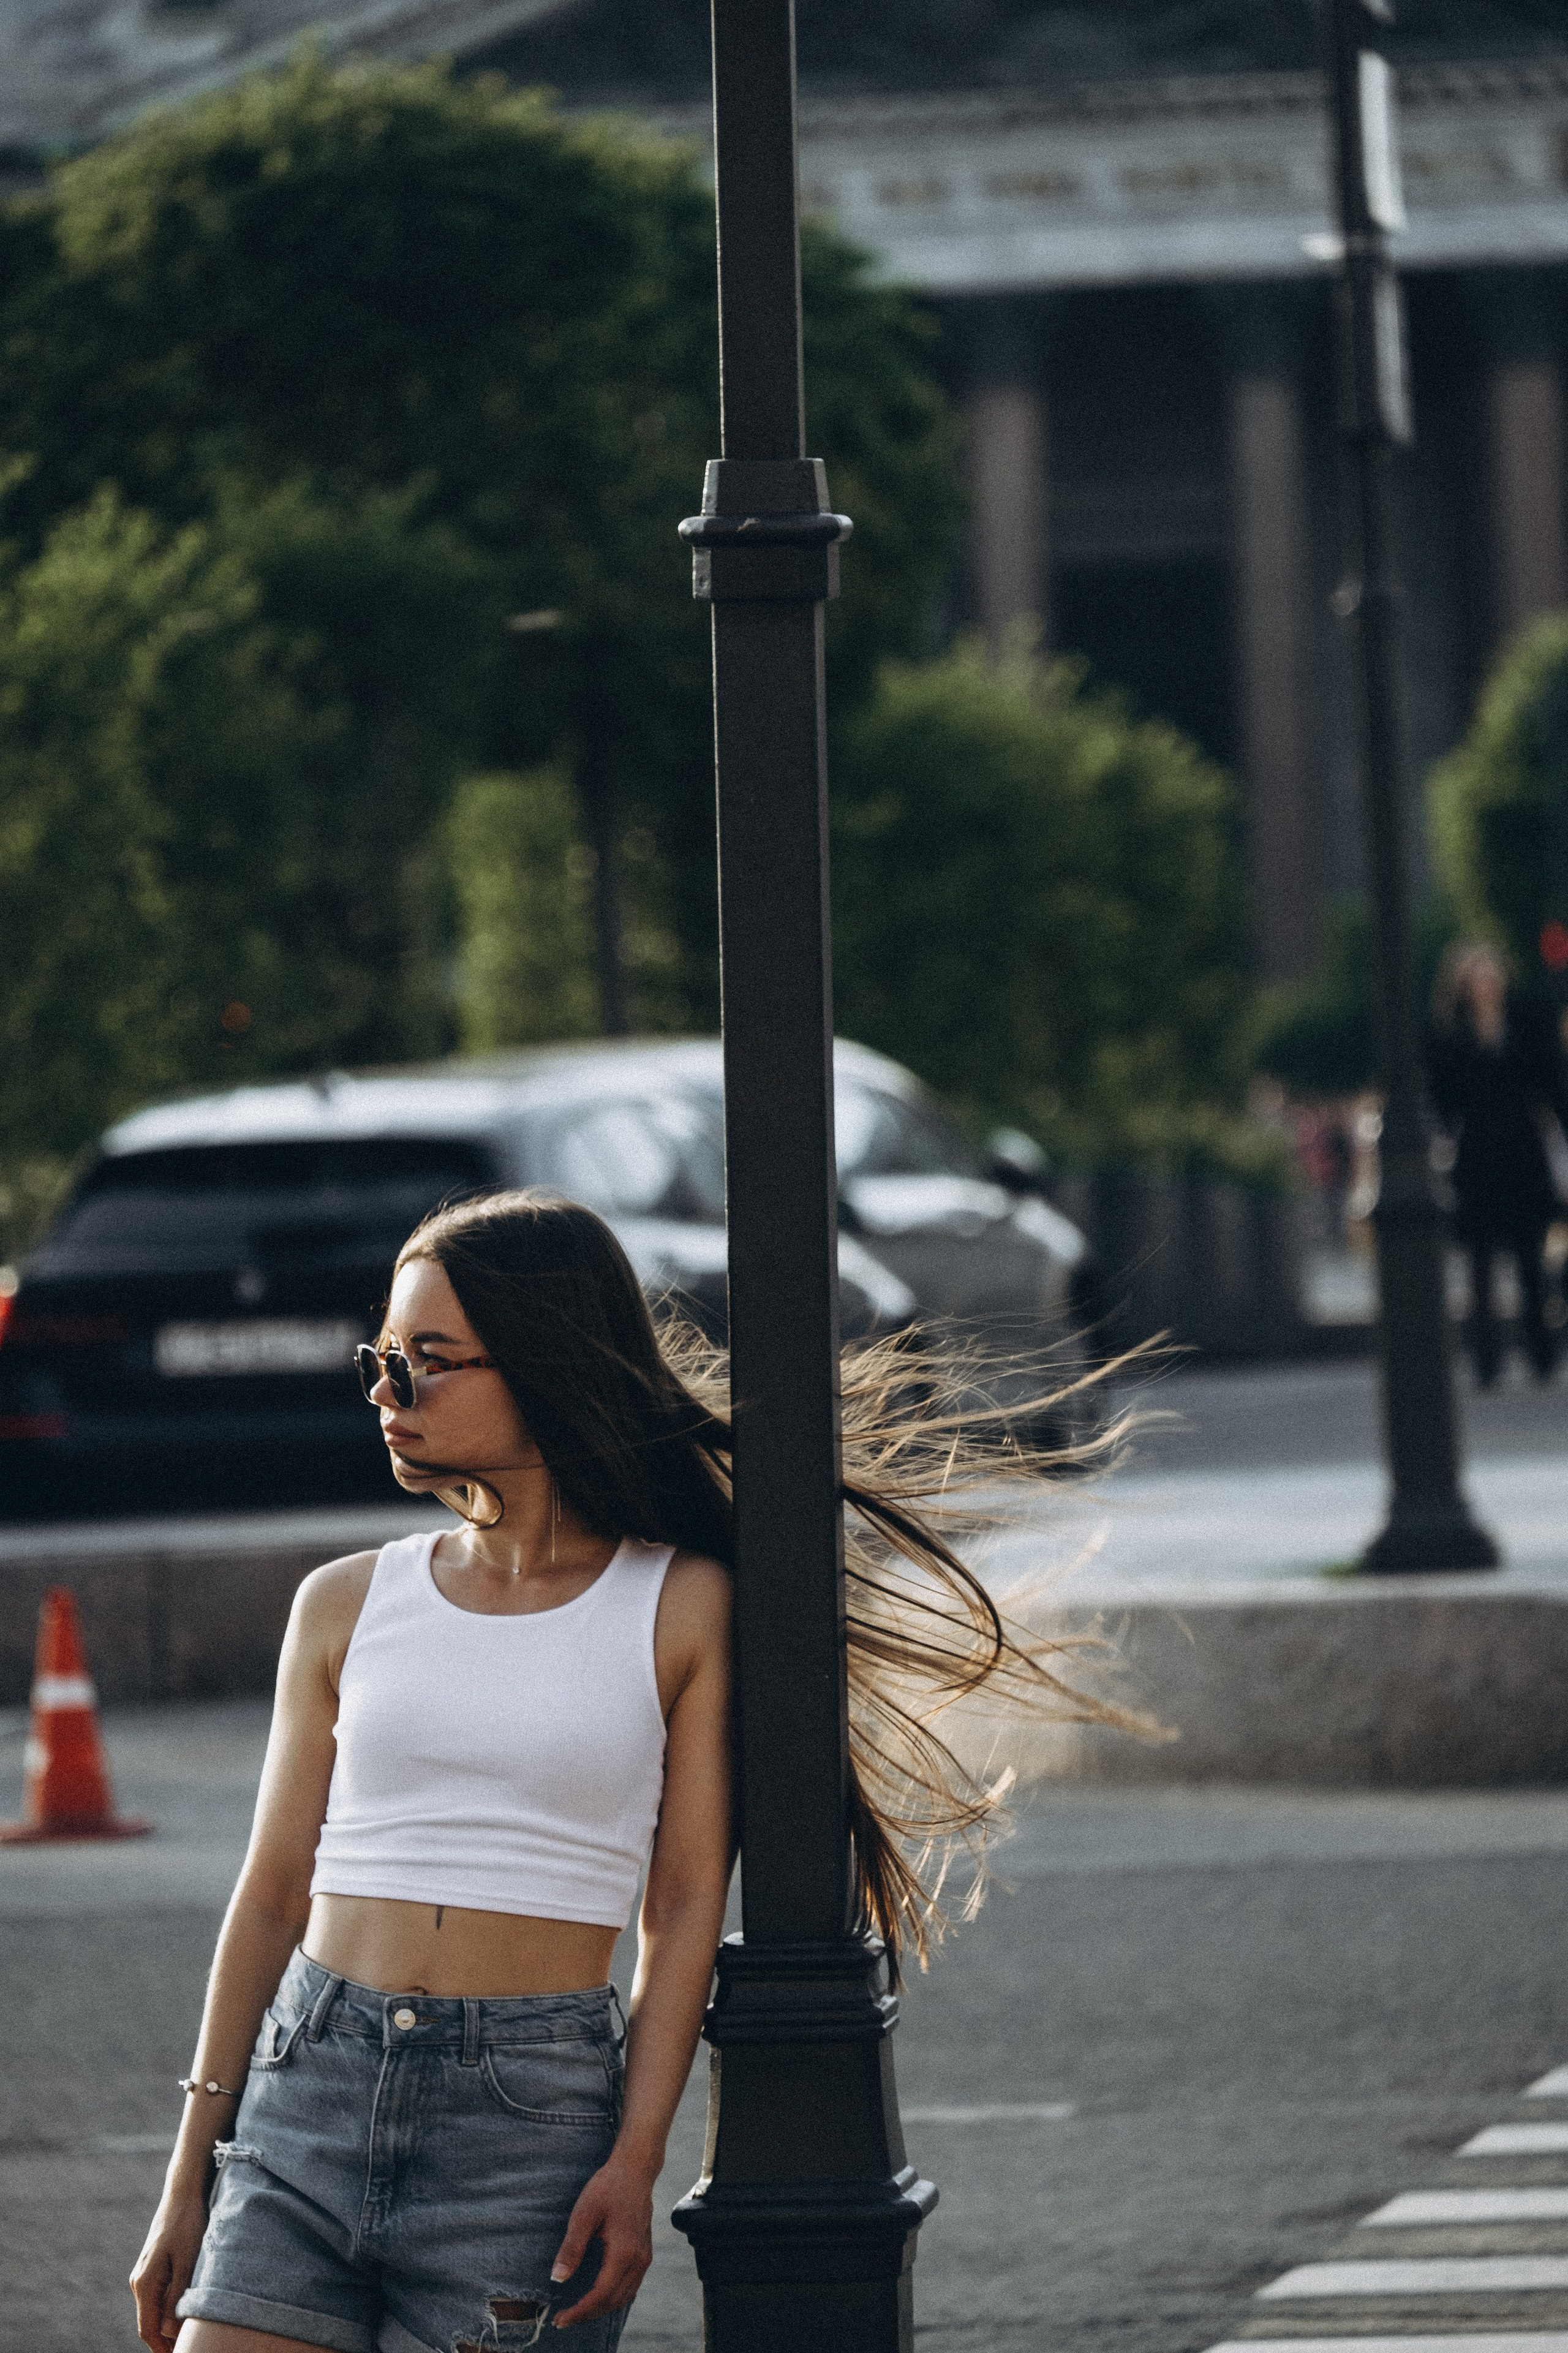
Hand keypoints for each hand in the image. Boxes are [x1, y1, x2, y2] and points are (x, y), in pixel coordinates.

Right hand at [131, 2197, 207, 2352]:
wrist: (183, 2193)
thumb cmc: (188, 2224)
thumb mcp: (187, 2262)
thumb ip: (177, 2297)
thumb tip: (170, 2332)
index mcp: (144, 2283)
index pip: (147, 2329)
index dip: (162, 2348)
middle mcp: (139, 2282)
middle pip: (150, 2322)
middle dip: (166, 2339)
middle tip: (190, 2345)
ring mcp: (144, 2274)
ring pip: (154, 2310)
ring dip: (168, 2324)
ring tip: (191, 2332)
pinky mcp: (152, 2267)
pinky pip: (157, 2296)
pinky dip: (168, 2308)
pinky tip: (185, 2310)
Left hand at [549, 2156, 654, 2328]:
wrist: (635, 2169)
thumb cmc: (608, 2187)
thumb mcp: (584, 2213)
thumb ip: (572, 2248)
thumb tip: (557, 2279)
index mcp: (624, 2251)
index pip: (600, 2295)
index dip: (579, 2311)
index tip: (559, 2319)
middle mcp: (638, 2259)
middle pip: (613, 2301)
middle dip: (588, 2314)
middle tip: (563, 2319)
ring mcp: (644, 2257)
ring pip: (624, 2297)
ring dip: (601, 2309)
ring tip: (577, 2311)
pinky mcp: (644, 2253)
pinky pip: (630, 2287)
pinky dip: (613, 2298)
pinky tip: (597, 2295)